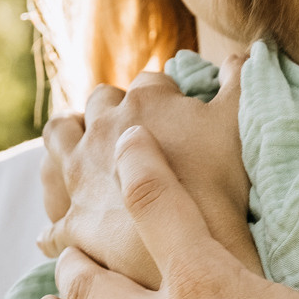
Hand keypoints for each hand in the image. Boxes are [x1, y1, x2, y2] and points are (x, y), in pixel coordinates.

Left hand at [39, 56, 255, 282]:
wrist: (201, 246)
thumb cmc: (222, 182)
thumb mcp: (239, 121)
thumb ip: (240, 81)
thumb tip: (243, 52)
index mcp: (144, 103)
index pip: (150, 83)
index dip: (165, 95)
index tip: (177, 111)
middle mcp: (103, 129)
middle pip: (99, 103)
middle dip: (113, 111)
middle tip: (135, 132)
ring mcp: (82, 172)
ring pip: (59, 136)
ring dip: (68, 139)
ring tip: (83, 155)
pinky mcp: (75, 220)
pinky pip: (55, 223)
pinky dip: (57, 230)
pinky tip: (63, 237)